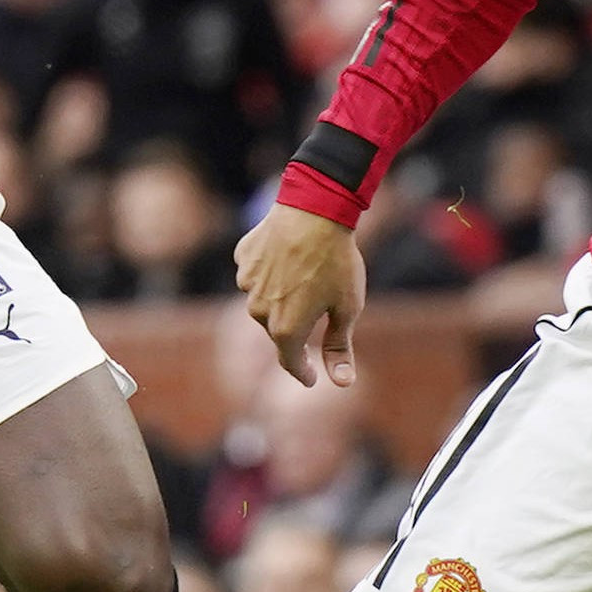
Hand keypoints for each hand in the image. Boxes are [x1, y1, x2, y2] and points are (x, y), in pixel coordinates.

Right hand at [236, 205, 365, 385]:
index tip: (311, 377)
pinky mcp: (243, 259)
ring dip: (282, 297)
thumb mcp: (347, 307)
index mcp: (285, 329)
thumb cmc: (336, 261)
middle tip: (318, 310)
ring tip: (307, 275)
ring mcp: (247, 284)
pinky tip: (289, 256)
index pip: (290, 361)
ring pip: (265, 300)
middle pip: (278, 330)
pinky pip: (257, 274)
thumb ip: (340, 347)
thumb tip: (342, 382)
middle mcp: (259, 311)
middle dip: (296, 327)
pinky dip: (271, 272)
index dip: (303, 372)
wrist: (314, 210)